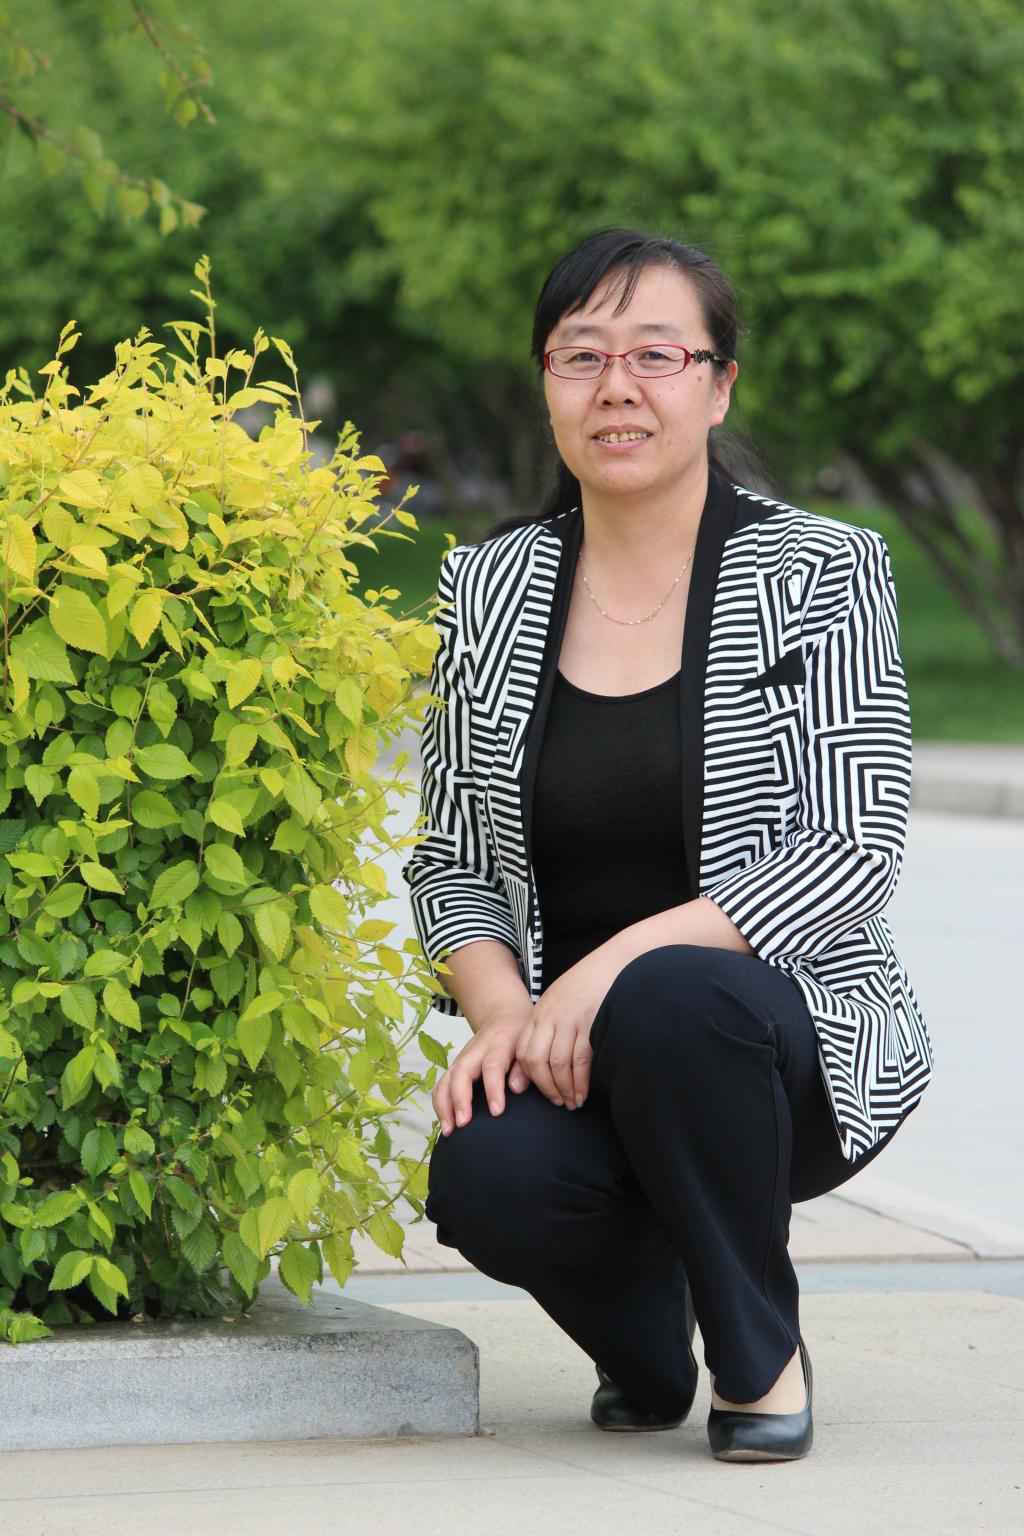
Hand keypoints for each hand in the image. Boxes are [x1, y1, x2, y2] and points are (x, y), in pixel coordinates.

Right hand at [432, 1014, 532, 1135]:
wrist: (503, 1017)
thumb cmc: (519, 1036)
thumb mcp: (528, 1045)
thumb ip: (524, 1067)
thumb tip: (515, 1089)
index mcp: (498, 1043)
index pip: (492, 1066)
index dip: (493, 1089)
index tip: (497, 1112)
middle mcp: (475, 1051)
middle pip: (461, 1073)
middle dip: (460, 1099)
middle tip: (463, 1124)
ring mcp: (461, 1059)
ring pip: (446, 1080)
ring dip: (444, 1106)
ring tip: (449, 1131)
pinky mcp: (454, 1068)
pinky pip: (442, 1086)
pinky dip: (440, 1105)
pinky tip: (446, 1124)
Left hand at [514, 943, 623, 1109]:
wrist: (618, 961)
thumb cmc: (592, 984)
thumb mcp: (562, 999)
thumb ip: (551, 1023)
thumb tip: (548, 1058)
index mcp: (541, 1012)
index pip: (524, 1051)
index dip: (531, 1077)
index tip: (543, 1091)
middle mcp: (550, 1016)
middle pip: (537, 1061)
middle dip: (546, 1088)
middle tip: (557, 1103)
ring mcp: (570, 1019)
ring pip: (557, 1064)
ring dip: (564, 1089)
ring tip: (572, 1103)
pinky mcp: (590, 1023)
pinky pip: (580, 1060)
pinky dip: (580, 1082)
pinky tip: (583, 1093)